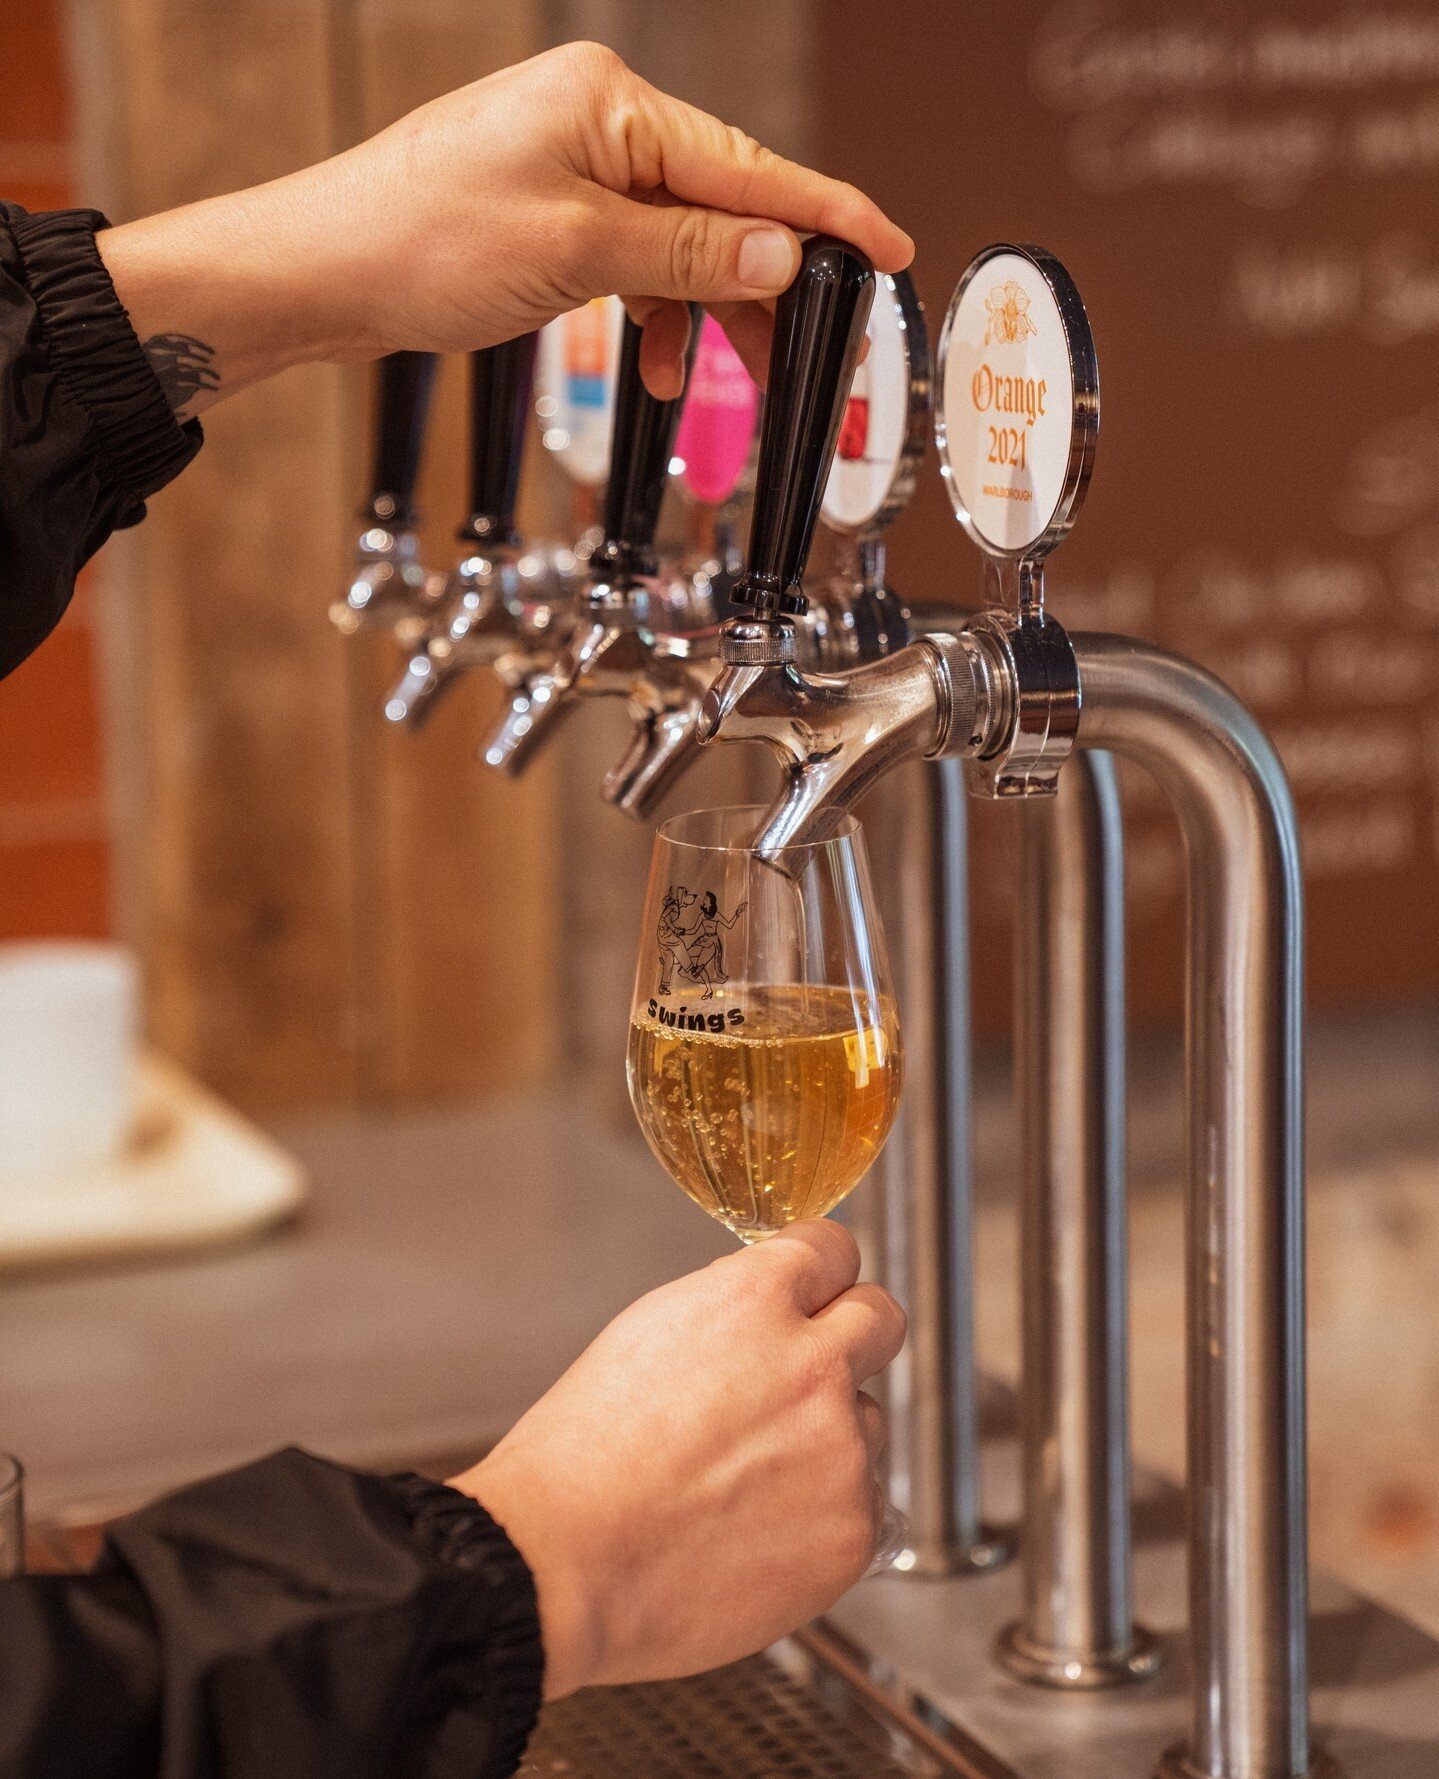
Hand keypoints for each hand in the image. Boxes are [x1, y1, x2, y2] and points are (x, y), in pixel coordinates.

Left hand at [97, 42, 912, 416]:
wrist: (322, 272)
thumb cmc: (420, 244)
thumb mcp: (575, 253)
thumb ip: (689, 256)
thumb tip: (780, 257)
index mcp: (612, 104)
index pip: (749, 166)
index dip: (828, 216)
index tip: (891, 249)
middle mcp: (601, 120)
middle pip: (725, 207)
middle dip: (766, 289)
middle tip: (810, 363)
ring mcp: (577, 163)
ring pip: (685, 244)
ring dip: (709, 316)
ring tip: (730, 382)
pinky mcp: (555, 206)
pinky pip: (637, 261)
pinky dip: (656, 315)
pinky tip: (659, 368)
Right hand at [449, 1219, 904, 1698]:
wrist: (564, 1570)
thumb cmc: (581, 1460)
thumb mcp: (644, 1334)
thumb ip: (729, 1311)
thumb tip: (772, 1309)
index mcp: (751, 1303)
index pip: (832, 1249)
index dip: (819, 1270)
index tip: (815, 1287)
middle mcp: (810, 1367)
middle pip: (881, 1318)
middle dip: (852, 1333)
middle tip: (814, 1368)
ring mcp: (840, 1452)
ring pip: (867, 1421)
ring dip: (828, 1437)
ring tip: (746, 1481)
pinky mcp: (852, 1531)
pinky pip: (863, 1502)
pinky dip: (823, 1514)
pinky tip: (755, 1531)